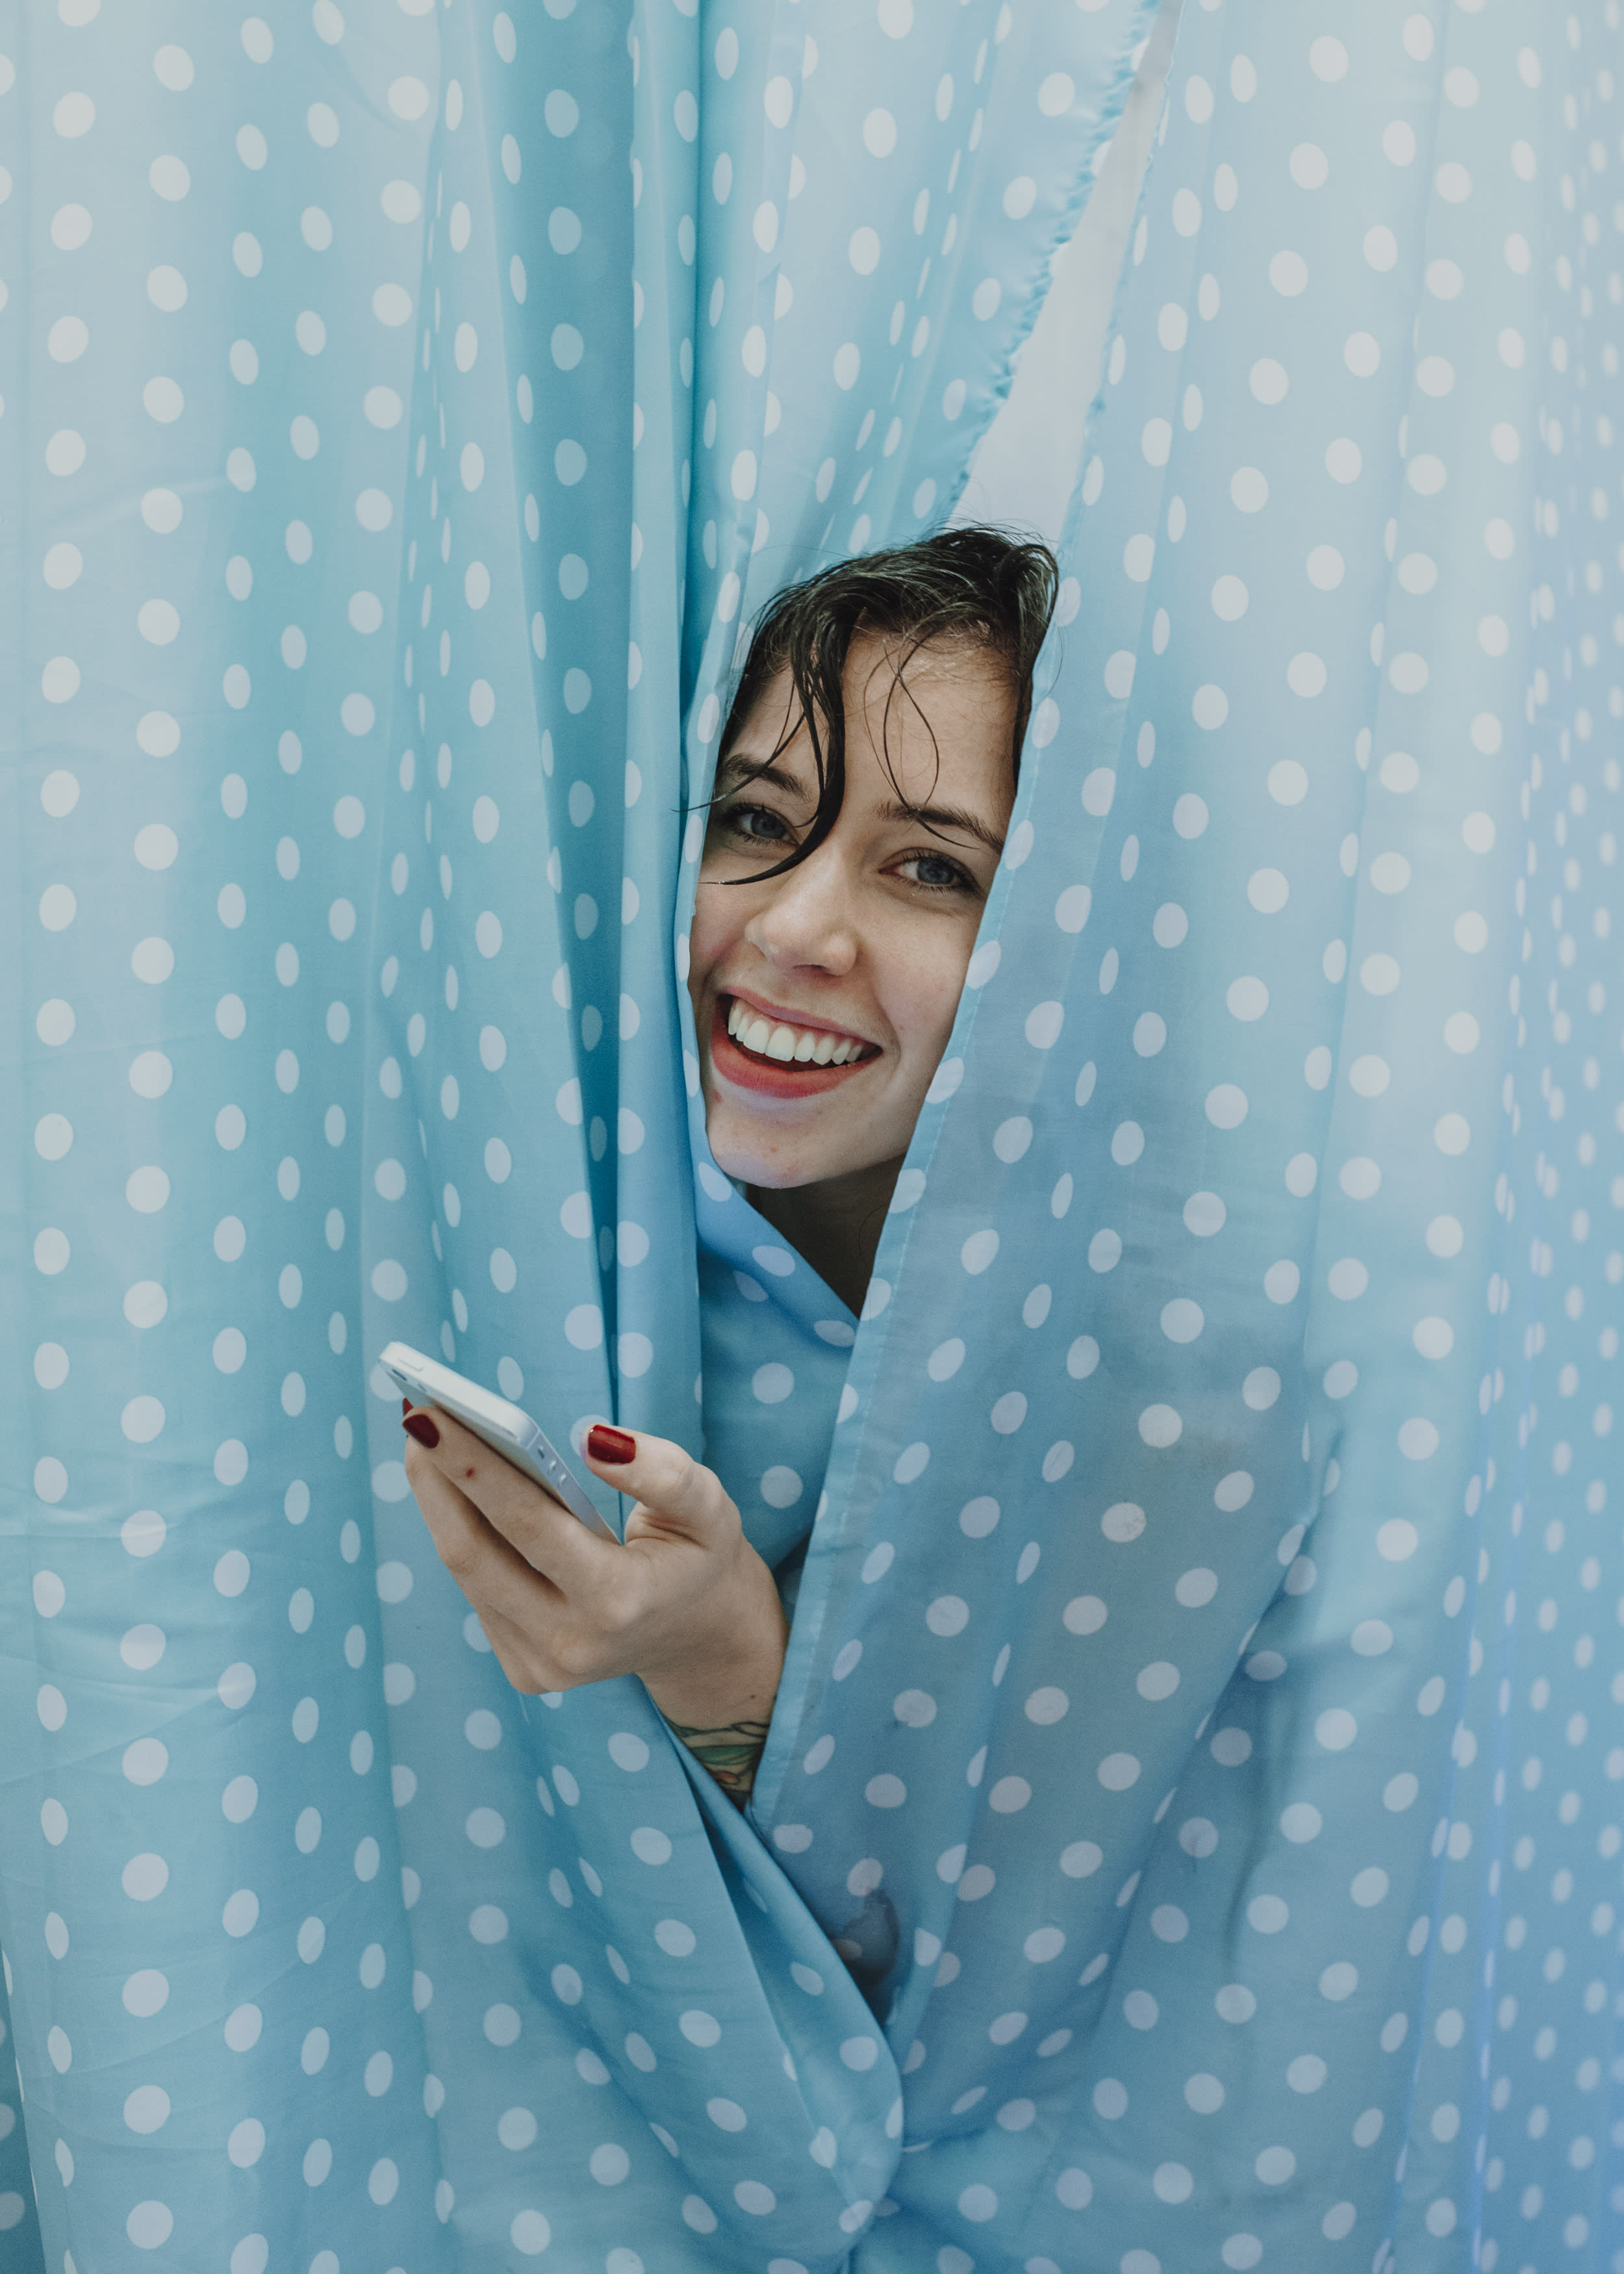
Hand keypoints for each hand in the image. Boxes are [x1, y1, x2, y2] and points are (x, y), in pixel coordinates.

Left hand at [400, 1405, 787, 1794]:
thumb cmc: (700, 1557)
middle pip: (474, 1553)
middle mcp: (570, 1644)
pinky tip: (453, 1486)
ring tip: (426, 1438)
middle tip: (418, 1415)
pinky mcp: (522, 1669)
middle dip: (437, 1479)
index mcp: (619, 1603)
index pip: (528, 1524)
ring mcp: (541, 1665)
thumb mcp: (708, 1506)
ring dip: (439, 1500)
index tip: (433, 1414)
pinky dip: (461, 1531)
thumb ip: (661, 1472)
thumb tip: (591, 1437)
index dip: (473, 1467)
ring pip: (465, 1572)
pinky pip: (476, 1590)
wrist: (700, 1637)